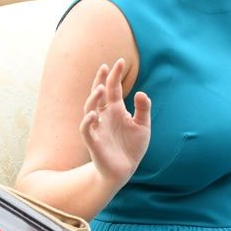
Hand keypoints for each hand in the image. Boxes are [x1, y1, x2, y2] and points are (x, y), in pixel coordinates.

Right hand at [79, 58, 150, 185]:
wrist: (125, 169)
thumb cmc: (132, 146)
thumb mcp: (143, 125)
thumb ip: (143, 108)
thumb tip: (141, 92)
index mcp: (116, 110)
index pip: (113, 88)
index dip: (114, 75)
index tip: (119, 61)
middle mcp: (104, 116)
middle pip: (99, 94)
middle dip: (100, 81)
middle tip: (105, 67)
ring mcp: (98, 128)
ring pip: (90, 108)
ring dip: (94, 98)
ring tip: (100, 88)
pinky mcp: (94, 142)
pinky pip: (86, 130)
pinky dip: (87, 121)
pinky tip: (93, 114)